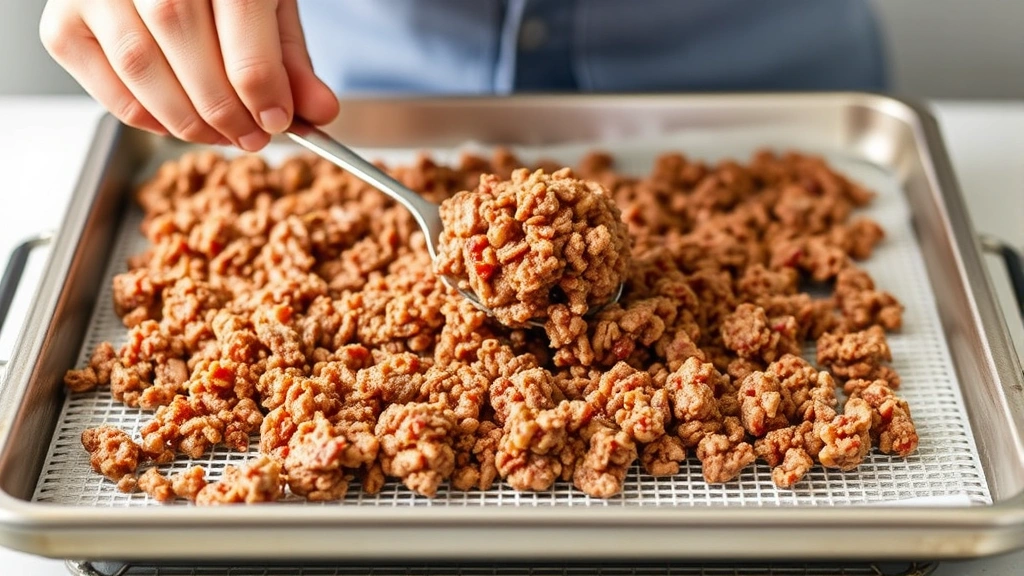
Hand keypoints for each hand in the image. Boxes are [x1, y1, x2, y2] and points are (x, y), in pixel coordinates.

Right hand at [40, 0, 339, 150]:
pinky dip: (151, 119)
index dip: (259, 80)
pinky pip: (110, 89)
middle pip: (183, 37)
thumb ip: (289, 59)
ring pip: (140, 66)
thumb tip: (320, 114)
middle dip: (225, 106)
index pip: (236, 12)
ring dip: (189, 119)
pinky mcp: (64, 22)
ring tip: (223, 134)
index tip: (279, 120)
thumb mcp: (266, 4)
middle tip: (253, 136)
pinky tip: (181, 121)